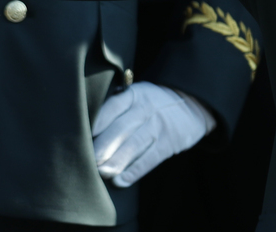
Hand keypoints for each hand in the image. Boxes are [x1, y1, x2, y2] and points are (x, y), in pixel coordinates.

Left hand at [92, 82, 216, 187]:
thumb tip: (87, 133)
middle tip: (88, 160)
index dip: (97, 122)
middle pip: (121, 128)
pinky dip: (135, 171)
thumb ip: (117, 109)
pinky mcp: (170, 142)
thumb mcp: (139, 96)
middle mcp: (147, 108)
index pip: (113, 107)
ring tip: (101, 173)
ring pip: (135, 144)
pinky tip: (121, 181)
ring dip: (116, 161)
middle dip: (103, 146)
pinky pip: (150, 158)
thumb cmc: (155, 103)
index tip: (82, 136)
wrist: (193, 102)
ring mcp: (159, 125)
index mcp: (135, 95)